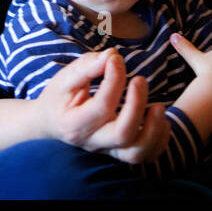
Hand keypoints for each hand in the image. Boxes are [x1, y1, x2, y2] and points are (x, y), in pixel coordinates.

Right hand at [33, 47, 170, 163]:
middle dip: (137, 105)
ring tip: (158, 105)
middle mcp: (92, 142)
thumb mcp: (64, 78)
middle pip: (123, 134)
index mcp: (74, 124)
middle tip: (139, 79)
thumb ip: (87, 66)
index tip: (116, 59)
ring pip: (137, 153)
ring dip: (154, 130)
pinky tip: (159, 119)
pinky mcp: (120, 151)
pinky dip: (159, 141)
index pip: (102, 106)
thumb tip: (112, 55)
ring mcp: (108, 150)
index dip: (114, 80)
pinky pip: (146, 156)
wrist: (52, 123)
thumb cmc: (59, 97)